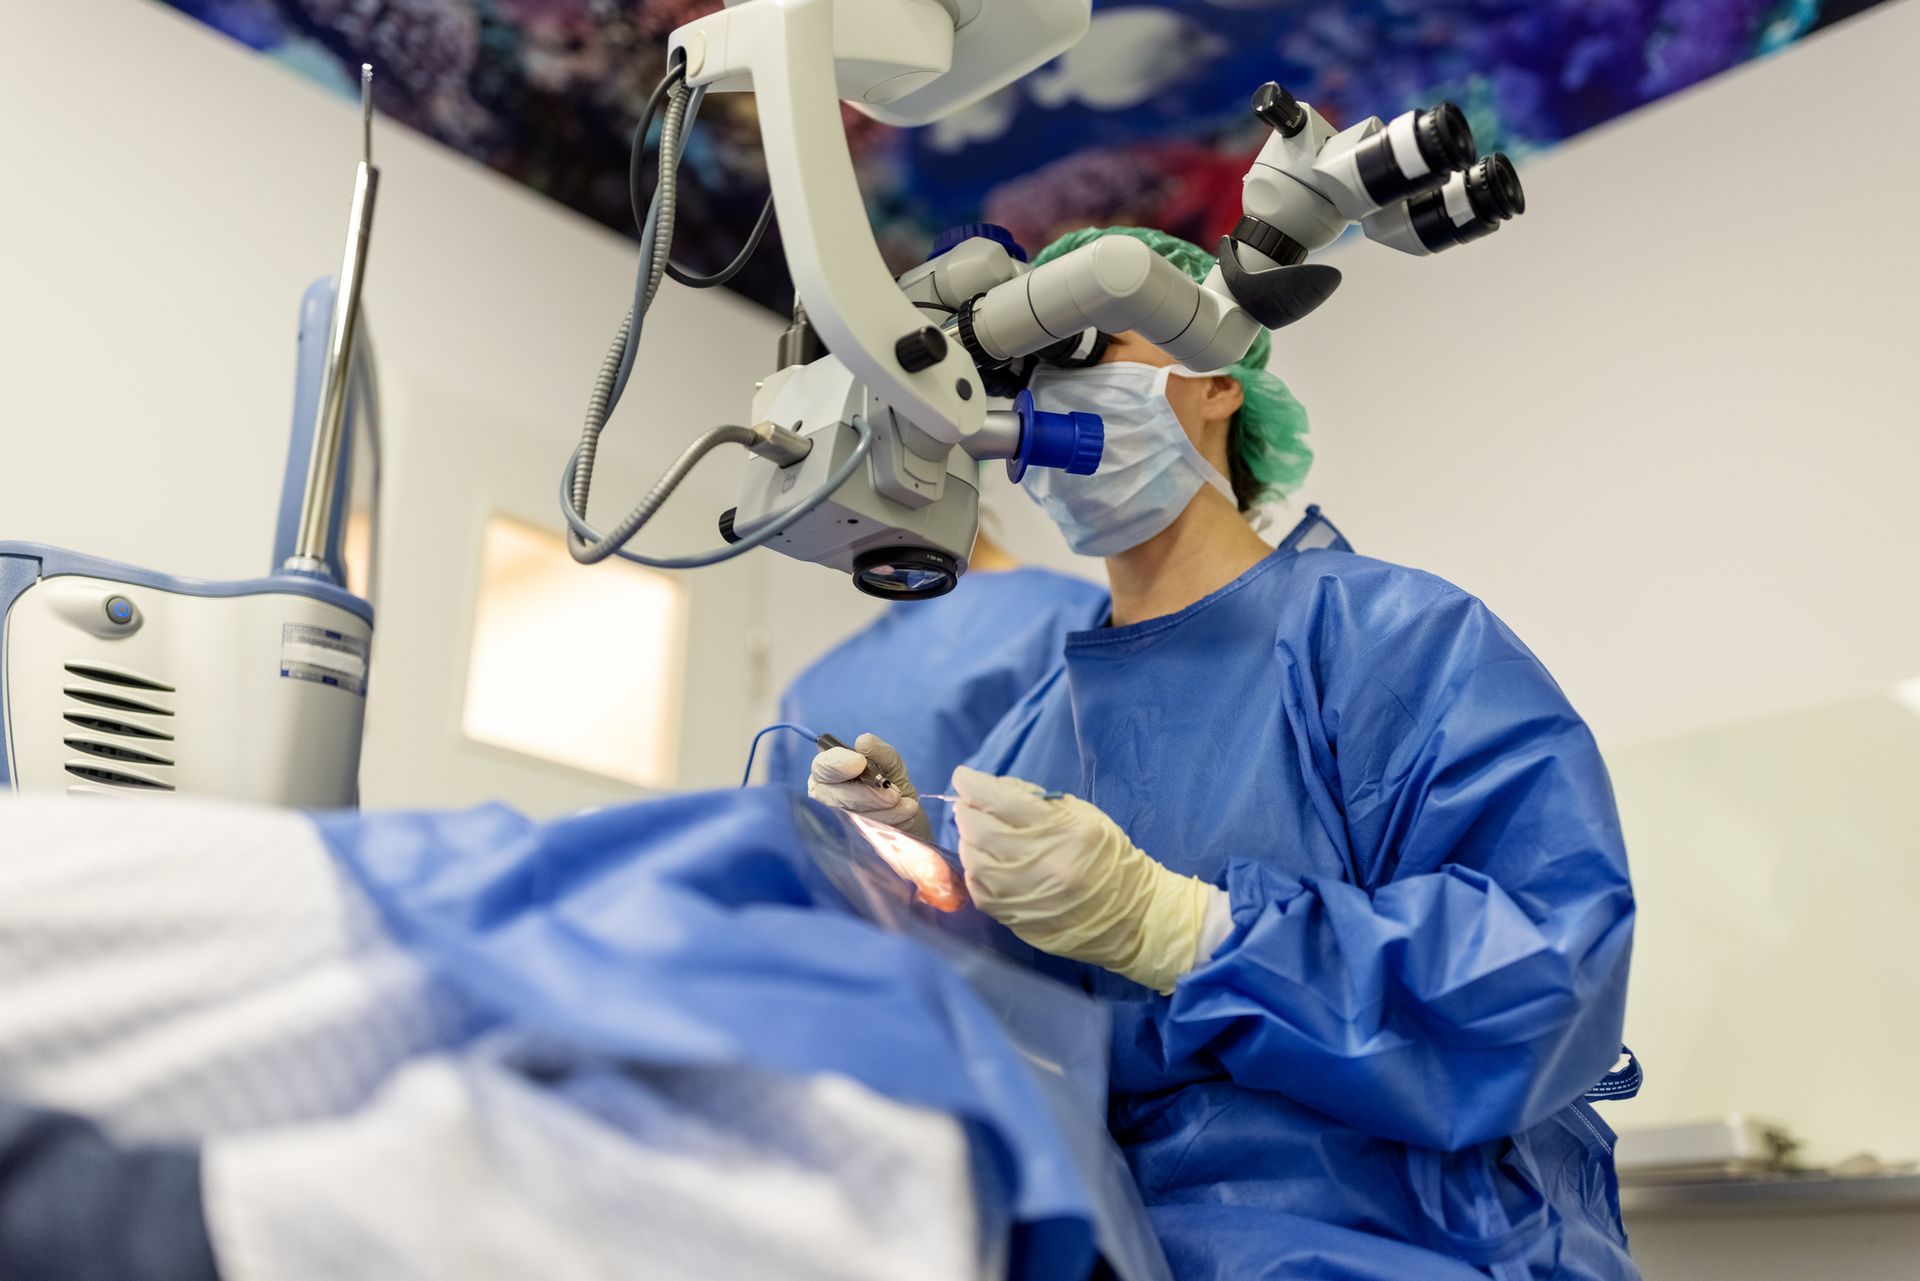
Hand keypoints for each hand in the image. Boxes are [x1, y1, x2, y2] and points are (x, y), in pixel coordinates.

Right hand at [807, 733, 931, 841]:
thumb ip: (881, 753)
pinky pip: (864, 833)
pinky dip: (889, 824)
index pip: (823, 766)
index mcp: (829, 772)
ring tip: (906, 806)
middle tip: (895, 795)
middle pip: (835, 795)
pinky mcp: (845, 843)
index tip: (860, 763)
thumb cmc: (894, 791)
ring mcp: (832, 821)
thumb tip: (863, 742)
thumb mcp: (893, 767)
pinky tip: (903, 817)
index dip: (839, 764)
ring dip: (885, 811)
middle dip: (868, 795)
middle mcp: (823, 796)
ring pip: (851, 816)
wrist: (909, 825)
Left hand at [951, 767, 1224, 993]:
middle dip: (967, 812)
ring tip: (977, 834)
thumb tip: (992, 790)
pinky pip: (978, 890)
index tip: (964, 777)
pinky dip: (975, 870)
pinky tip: (984, 862)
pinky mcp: (1016, 918)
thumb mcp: (1082, 815)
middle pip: (978, 830)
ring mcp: (1024, 895)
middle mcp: (1038, 864)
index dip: (972, 784)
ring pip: (973, 860)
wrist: (1131, 915)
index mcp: (1059, 830)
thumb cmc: (1108, 856)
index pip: (999, 800)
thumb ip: (1036, 800)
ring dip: (968, 841)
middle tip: (970, 806)